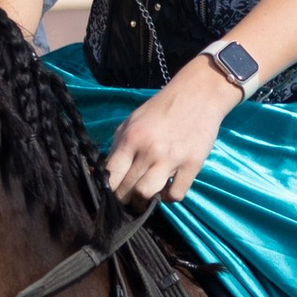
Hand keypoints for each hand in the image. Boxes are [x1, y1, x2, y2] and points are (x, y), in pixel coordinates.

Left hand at [104, 58, 234, 204]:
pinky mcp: (192, 165)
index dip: (108, 190)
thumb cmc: (160, 110)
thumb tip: (98, 175)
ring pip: (147, 195)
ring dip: (143, 202)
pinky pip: (175, 195)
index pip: (110, 176)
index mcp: (131, 138)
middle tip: (128, 198)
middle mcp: (149, 150)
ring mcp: (172, 159)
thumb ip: (116, 148)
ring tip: (145, 198)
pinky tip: (167, 187)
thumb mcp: (131, 123)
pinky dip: (168, 197)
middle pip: (127, 189)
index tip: (111, 194)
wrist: (198, 94)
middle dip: (124, 199)